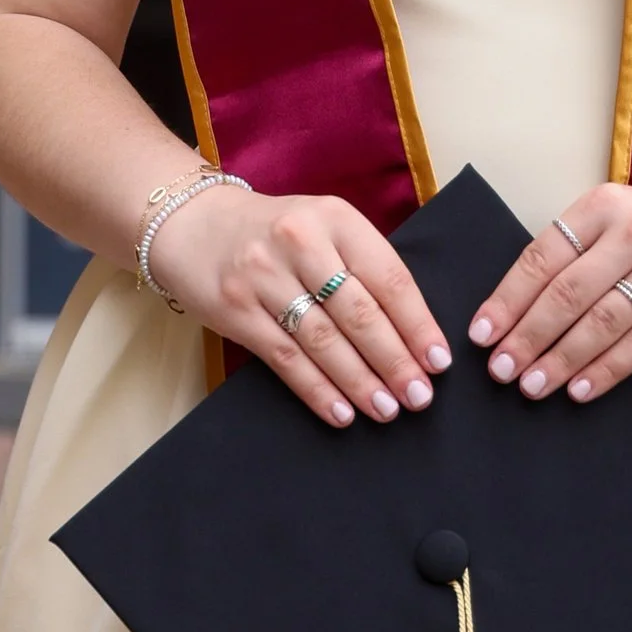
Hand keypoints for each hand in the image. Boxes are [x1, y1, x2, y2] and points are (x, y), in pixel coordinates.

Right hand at [146, 187, 451, 431]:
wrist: (192, 224)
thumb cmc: (274, 232)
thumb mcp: (323, 226)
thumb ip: (361, 265)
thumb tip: (412, 331)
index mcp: (335, 218)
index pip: (388, 277)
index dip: (418, 324)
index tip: (439, 361)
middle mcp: (301, 242)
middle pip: (359, 313)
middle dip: (394, 361)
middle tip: (419, 396)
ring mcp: (264, 277)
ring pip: (323, 340)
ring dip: (360, 382)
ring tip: (387, 410)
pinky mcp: (236, 310)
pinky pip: (285, 358)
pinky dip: (317, 390)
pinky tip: (341, 412)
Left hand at [467, 186, 631, 402]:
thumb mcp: (617, 219)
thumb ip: (574, 252)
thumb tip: (512, 312)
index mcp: (604, 203)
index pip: (543, 255)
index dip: (507, 299)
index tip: (481, 334)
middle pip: (568, 292)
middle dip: (528, 336)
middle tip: (500, 370)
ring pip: (602, 322)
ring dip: (561, 359)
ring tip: (532, 386)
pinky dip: (605, 370)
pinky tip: (579, 390)